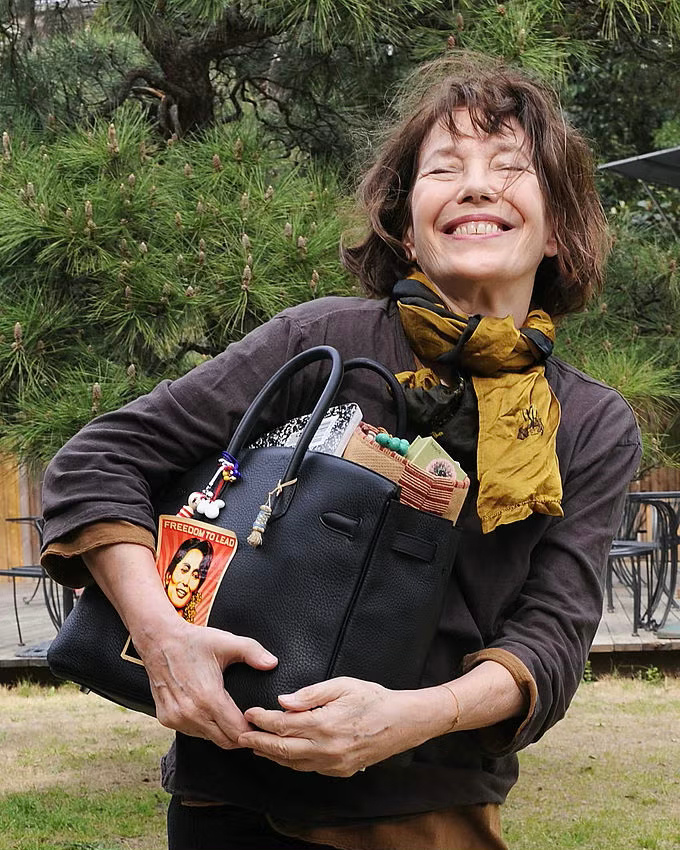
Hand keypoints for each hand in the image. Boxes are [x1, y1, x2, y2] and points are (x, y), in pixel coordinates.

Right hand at [84, 542, 277, 751]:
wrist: (160, 640)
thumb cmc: (194, 642)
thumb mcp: (226, 642)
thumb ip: (252, 652)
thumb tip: (272, 663)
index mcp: (208, 698)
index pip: (236, 732)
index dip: (252, 730)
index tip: (260, 724)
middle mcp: (190, 713)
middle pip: (224, 741)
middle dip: (240, 736)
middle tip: (251, 725)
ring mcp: (176, 718)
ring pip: (208, 738)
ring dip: (222, 733)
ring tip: (233, 720)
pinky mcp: (166, 719)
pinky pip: (192, 732)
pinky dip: (204, 728)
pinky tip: (211, 714)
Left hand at [238, 676, 454, 776]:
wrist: (403, 722)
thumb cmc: (373, 698)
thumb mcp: (342, 685)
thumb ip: (311, 693)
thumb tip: (284, 701)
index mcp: (324, 724)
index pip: (283, 725)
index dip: (263, 720)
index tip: (249, 714)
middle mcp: (326, 749)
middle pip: (282, 749)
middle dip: (258, 742)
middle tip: (240, 735)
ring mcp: (333, 763)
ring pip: (293, 763)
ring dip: (272, 754)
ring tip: (256, 745)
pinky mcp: (340, 770)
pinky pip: (308, 768)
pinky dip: (291, 761)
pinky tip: (283, 754)